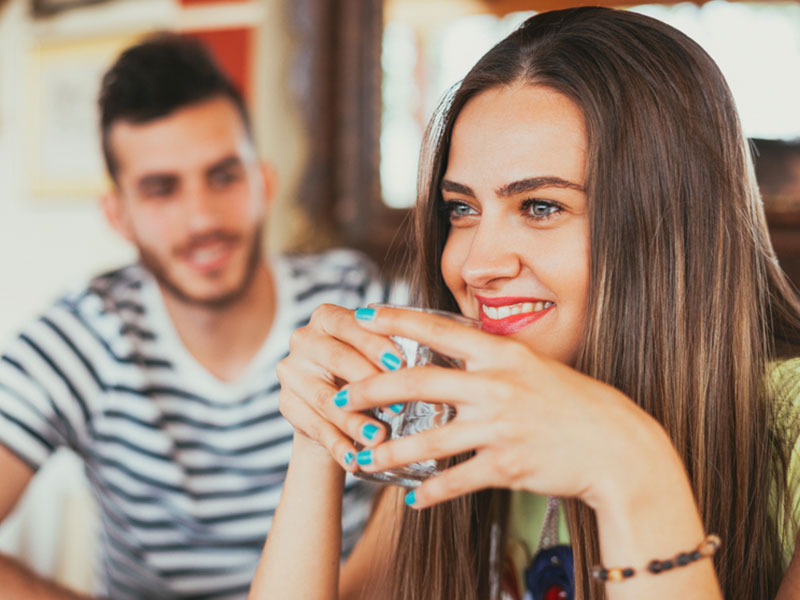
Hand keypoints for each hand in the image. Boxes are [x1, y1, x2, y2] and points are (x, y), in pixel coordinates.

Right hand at [276, 304, 413, 470]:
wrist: (334, 404)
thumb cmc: (366, 369)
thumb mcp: (375, 354)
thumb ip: (391, 351)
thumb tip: (428, 370)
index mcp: (327, 317)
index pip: (349, 325)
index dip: (375, 345)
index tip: (401, 365)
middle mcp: (303, 339)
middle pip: (336, 360)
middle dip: (369, 384)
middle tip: (398, 407)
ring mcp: (291, 372)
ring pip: (325, 399)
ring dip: (354, 422)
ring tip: (379, 440)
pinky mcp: (287, 405)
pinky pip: (315, 428)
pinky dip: (338, 447)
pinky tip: (355, 462)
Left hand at [337, 306, 674, 509]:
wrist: (616, 446)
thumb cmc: (573, 402)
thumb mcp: (535, 366)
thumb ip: (493, 361)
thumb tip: (454, 355)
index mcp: (502, 355)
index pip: (438, 330)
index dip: (396, 320)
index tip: (361, 316)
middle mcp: (497, 386)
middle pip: (419, 384)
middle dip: (372, 390)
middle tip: (340, 398)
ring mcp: (501, 427)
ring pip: (429, 441)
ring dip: (390, 451)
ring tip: (363, 458)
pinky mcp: (507, 466)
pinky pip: (457, 480)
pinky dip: (431, 492)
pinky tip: (411, 499)